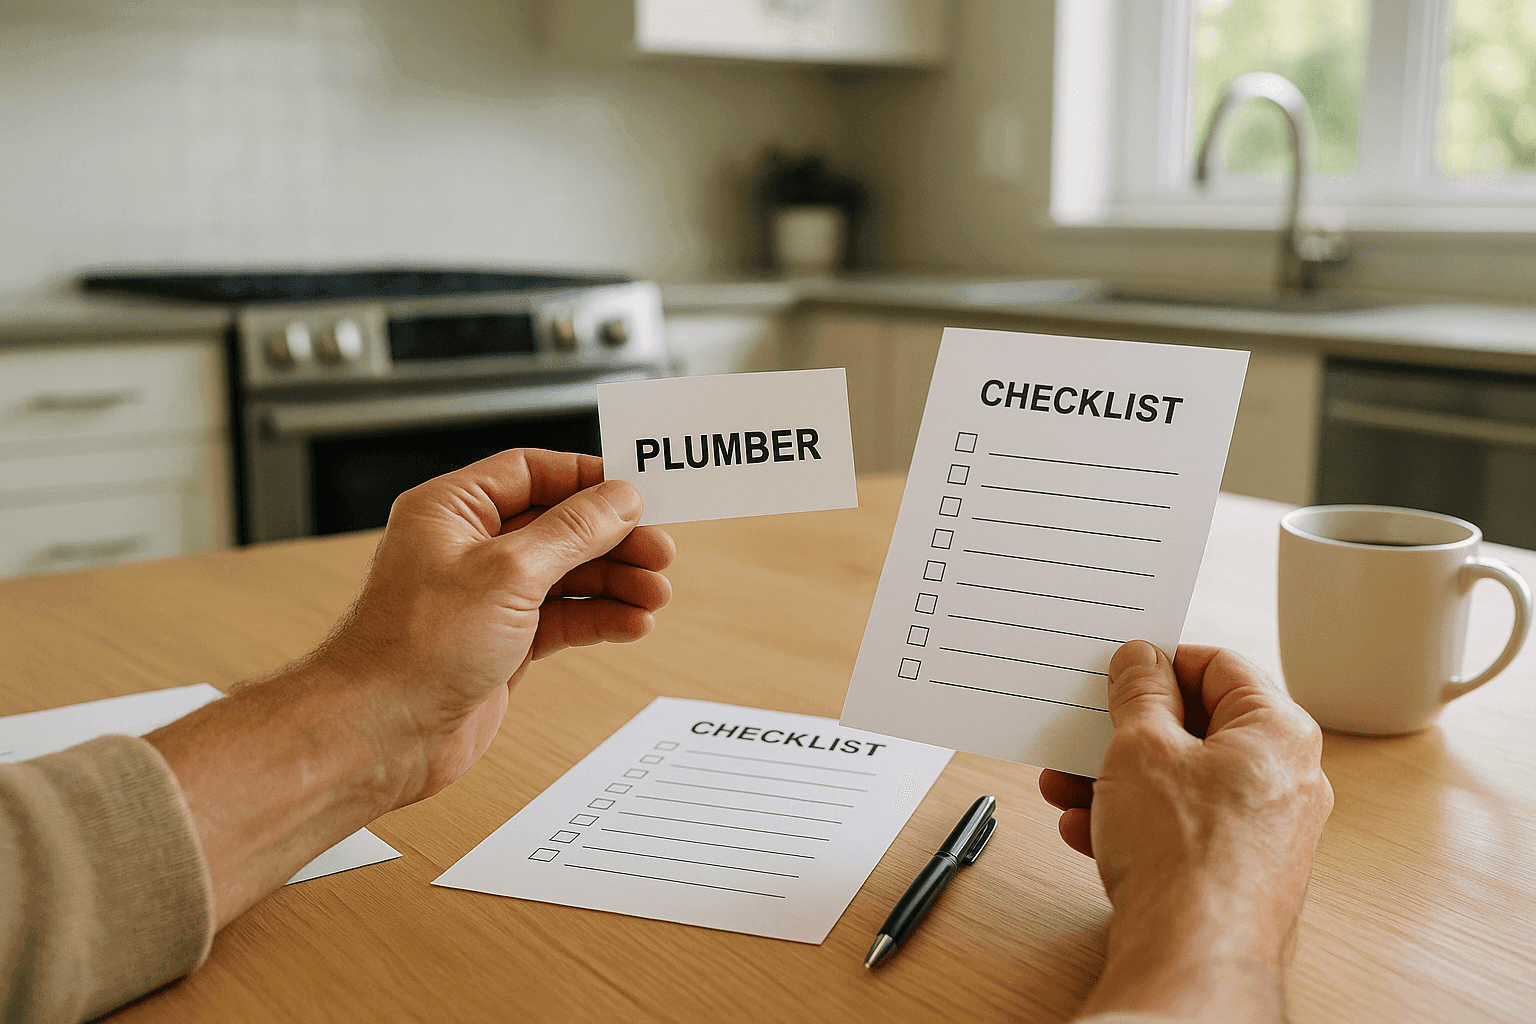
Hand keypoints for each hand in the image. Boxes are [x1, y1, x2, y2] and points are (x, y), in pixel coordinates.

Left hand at [150, 449, 672, 928]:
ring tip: (655, 594)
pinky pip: (562, 617)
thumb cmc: (413, 650)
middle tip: (659, 552)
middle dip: (612, 539)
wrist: (380, 735)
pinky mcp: (500, 644)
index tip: (636, 493)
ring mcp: (484, 598)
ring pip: (566, 575)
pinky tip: (631, 623)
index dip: (587, 480)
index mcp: (451, 511)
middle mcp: (466, 549)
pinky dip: (599, 618)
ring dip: (614, 582)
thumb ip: (572, 531)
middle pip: (558, 525)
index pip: (531, 473)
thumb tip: (618, 499)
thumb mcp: (510, 573)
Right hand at [1040, 642, 1332, 1022]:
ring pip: (1183, 782)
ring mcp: (1266, 831)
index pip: (1218, 666)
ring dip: (1118, 779)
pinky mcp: (1240, 872)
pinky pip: (1184, 828)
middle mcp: (1285, 779)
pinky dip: (1136, 822)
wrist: (1193, 957)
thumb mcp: (1140, 747)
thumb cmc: (1183, 852)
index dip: (1161, 662)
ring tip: (1066, 785)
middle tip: (1084, 728)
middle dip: (1128, 731)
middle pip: (1197, 728)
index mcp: (1278, 731)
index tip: (1119, 670)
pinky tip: (1086, 830)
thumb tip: (1142, 660)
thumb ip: (1140, 692)